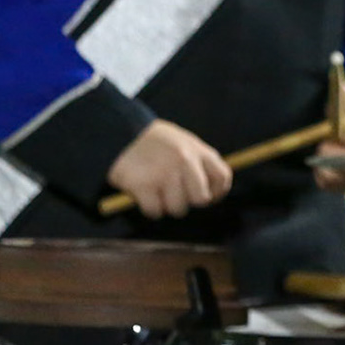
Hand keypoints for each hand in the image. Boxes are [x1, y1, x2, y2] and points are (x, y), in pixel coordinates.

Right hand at [105, 119, 232, 218]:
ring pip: (177, 209)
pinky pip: (155, 211)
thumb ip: (199, 162)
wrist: (122, 132)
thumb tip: (212, 191)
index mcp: (198, 150)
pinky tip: (144, 194)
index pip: (223, 178)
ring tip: (157, 190)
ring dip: (167, 205)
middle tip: (176, 195)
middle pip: (201, 200)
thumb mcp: (185, 143)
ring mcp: (164, 174)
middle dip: (189, 202)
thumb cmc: (157, 142)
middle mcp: (185, 162)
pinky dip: (150, 208)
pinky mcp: (144, 186)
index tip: (208, 196)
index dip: (217, 193)